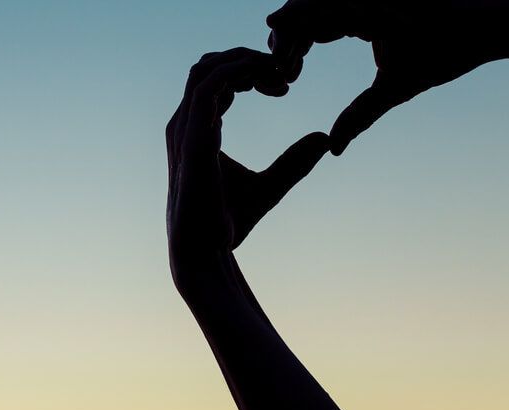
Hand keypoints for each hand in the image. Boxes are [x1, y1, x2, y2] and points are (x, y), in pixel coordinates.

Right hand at [166, 48, 328, 287]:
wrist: (205, 252)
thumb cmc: (226, 225)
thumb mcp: (272, 186)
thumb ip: (294, 161)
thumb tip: (324, 139)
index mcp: (198, 130)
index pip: (218, 81)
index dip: (251, 72)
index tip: (286, 86)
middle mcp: (186, 125)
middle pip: (209, 65)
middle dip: (249, 58)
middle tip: (286, 73)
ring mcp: (184, 129)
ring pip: (207, 68)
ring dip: (246, 61)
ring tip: (280, 75)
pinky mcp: (190, 138)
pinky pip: (208, 86)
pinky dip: (238, 73)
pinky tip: (269, 83)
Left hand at [267, 0, 495, 153]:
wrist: (487, 32)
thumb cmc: (445, 55)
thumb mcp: (392, 91)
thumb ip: (360, 114)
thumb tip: (334, 149)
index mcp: (355, 17)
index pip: (311, 28)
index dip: (291, 49)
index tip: (281, 77)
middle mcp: (355, 0)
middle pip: (301, 12)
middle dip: (282, 39)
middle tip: (271, 69)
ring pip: (310, 2)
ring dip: (291, 30)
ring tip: (278, 60)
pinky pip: (334, 0)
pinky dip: (311, 20)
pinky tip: (299, 49)